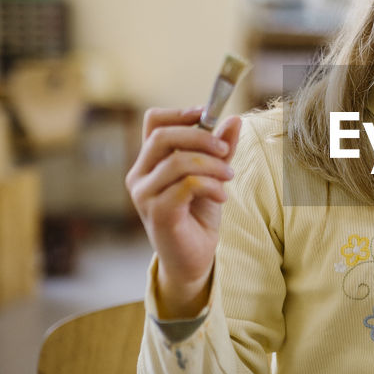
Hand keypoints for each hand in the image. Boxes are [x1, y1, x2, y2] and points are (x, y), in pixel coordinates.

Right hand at [125, 106, 241, 316]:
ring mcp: (144, 195)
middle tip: (225, 150)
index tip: (207, 114)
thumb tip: (234, 120)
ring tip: (229, 177)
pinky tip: (222, 195)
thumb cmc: (197, 216)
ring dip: (211, 165)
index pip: (153, 122)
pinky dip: (210, 185)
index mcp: (149, 162)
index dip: (179, 113)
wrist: (193, 260)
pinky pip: (186, 185)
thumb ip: (221, 149)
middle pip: (162, 136)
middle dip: (200, 137)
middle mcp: (139, 176)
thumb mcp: (213, 176)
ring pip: (177, 162)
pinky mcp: (158, 214)